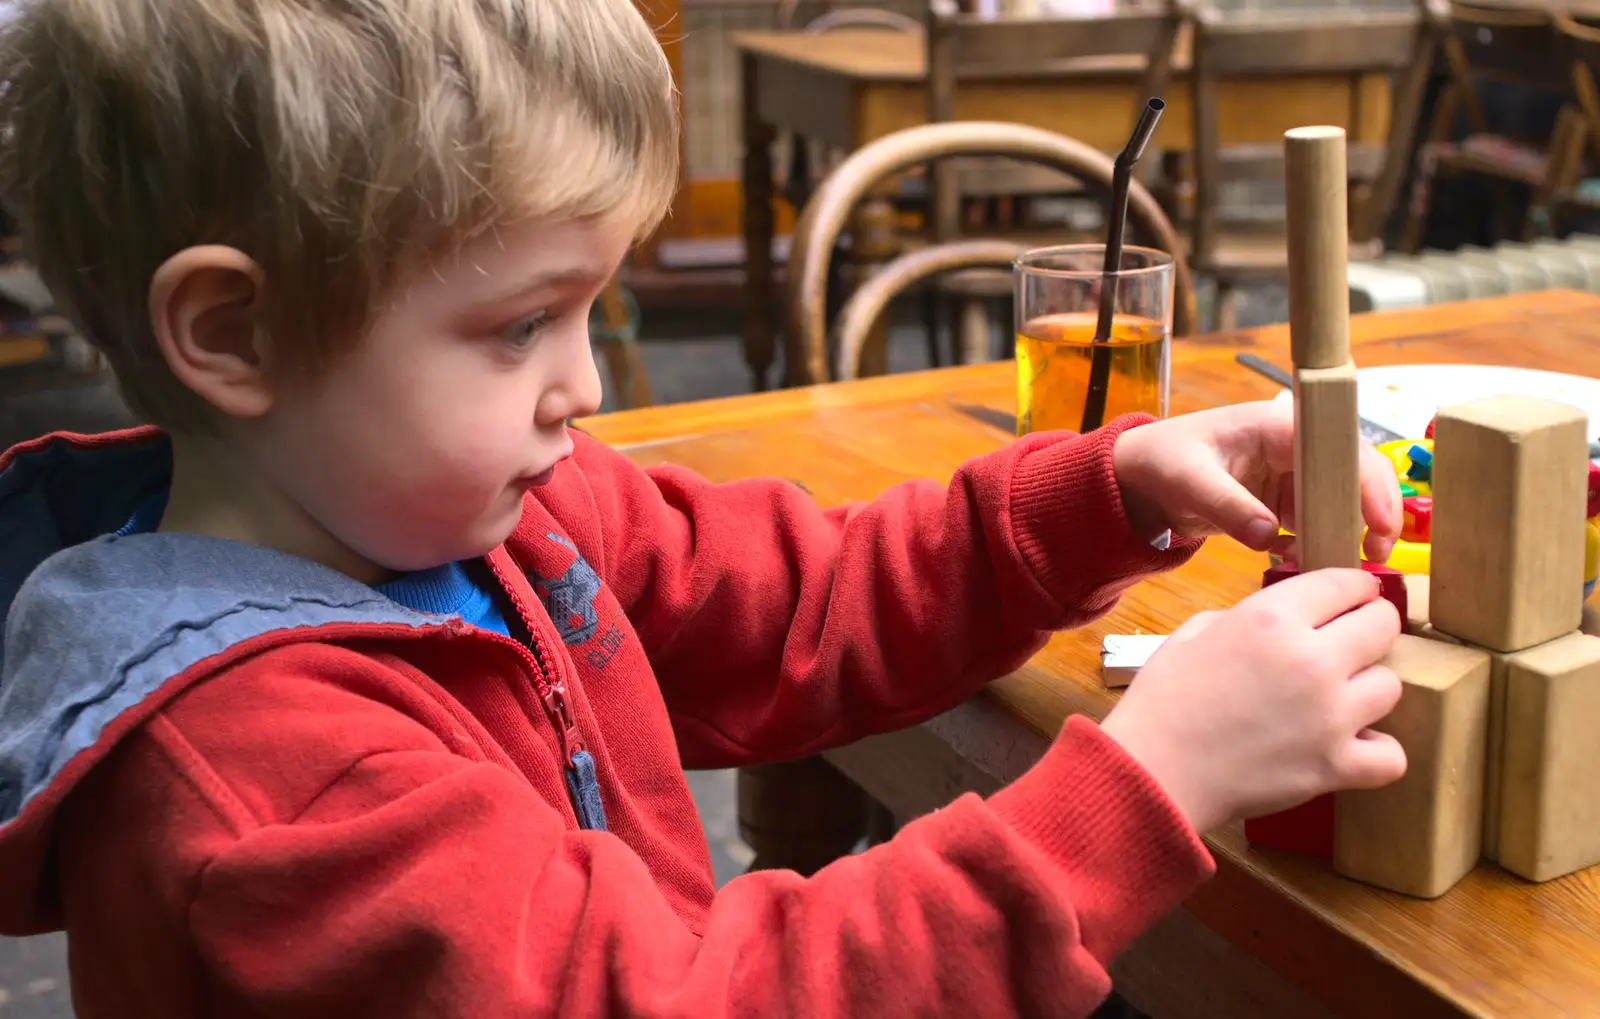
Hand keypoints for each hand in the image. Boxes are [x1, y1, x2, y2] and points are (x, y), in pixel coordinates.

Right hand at [1099, 568, 1405, 833]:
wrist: (1153, 772)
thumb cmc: (1162, 701)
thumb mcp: (1193, 633)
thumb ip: (1245, 618)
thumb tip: (1279, 624)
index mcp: (1272, 617)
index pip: (1347, 583)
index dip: (1355, 587)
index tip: (1357, 596)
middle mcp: (1312, 658)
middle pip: (1384, 626)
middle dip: (1372, 628)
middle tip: (1353, 643)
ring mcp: (1331, 714)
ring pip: (1392, 686)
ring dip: (1367, 690)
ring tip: (1340, 701)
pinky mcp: (1336, 765)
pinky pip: (1392, 754)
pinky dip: (1377, 752)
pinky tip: (1352, 748)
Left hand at [1111, 400, 1401, 563]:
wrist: (1140, 476)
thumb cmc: (1162, 461)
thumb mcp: (1188, 481)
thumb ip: (1228, 506)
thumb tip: (1269, 535)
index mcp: (1279, 426)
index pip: (1341, 449)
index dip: (1368, 485)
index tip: (1381, 525)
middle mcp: (1294, 447)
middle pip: (1353, 474)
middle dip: (1372, 513)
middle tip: (1373, 556)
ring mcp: (1291, 474)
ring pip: (1338, 502)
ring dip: (1342, 533)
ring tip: (1340, 567)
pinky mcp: (1281, 501)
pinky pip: (1312, 523)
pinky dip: (1313, 543)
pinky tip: (1300, 561)